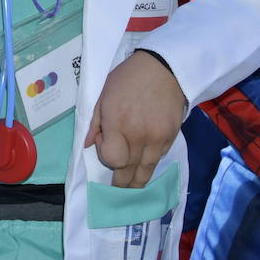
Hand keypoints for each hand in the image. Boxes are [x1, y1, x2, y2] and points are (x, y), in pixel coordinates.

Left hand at [83, 50, 186, 187]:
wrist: (165, 68)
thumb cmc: (128, 79)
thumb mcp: (103, 95)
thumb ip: (95, 123)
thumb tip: (87, 145)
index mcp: (118, 123)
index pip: (112, 159)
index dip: (105, 156)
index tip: (103, 145)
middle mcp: (139, 135)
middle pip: (129, 171)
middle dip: (121, 183)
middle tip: (117, 190)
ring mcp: (158, 138)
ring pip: (146, 171)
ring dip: (137, 182)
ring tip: (131, 189)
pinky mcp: (172, 137)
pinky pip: (158, 158)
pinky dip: (150, 163)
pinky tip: (145, 166)